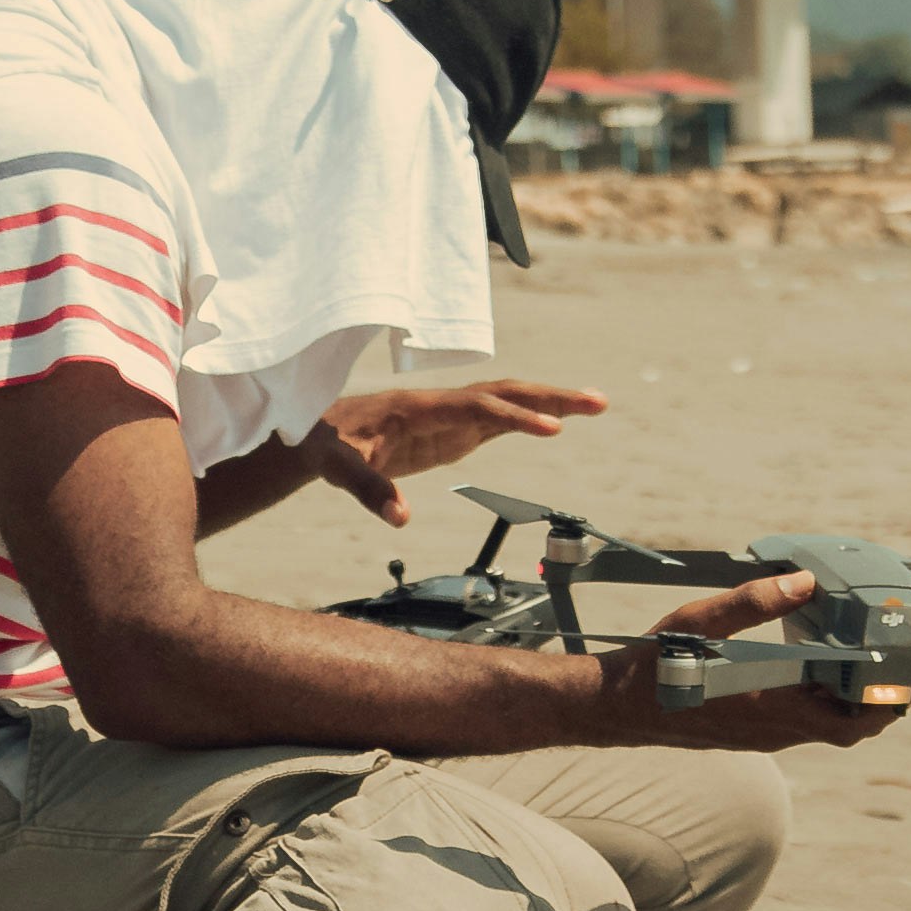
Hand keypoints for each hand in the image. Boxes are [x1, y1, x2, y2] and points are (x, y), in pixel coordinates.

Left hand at [298, 376, 613, 524]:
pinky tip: (556, 423)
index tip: (553, 427)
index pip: (477, 407)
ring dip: (550, 401)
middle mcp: (439, 404)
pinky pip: (496, 419)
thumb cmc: (321, 443)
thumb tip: (402, 519)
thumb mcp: (338, 469)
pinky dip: (529, 418)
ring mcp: (447, 415)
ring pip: (506, 401)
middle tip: (599, 401)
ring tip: (596, 404)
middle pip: (505, 392)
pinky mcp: (448, 430)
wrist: (310, 432)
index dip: (515, 416)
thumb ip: (368, 491)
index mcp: (417, 407)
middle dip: (552, 395)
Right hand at [626, 567, 902, 752]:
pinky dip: (820, 702)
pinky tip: (811, 670)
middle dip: (877, 704)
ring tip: (862, 663)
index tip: (908, 679)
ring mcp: (762, 736)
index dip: (887, 705)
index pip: (852, 722)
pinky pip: (799, 724)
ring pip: (823, 727)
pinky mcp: (748, 732)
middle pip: (847, 729)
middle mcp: (774, 730)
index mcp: (773, 707)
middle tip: (895, 671)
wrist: (616, 708)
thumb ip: (754, 601)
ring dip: (848, 702)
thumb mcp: (703, 621)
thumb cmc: (656, 666)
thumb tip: (804, 581)